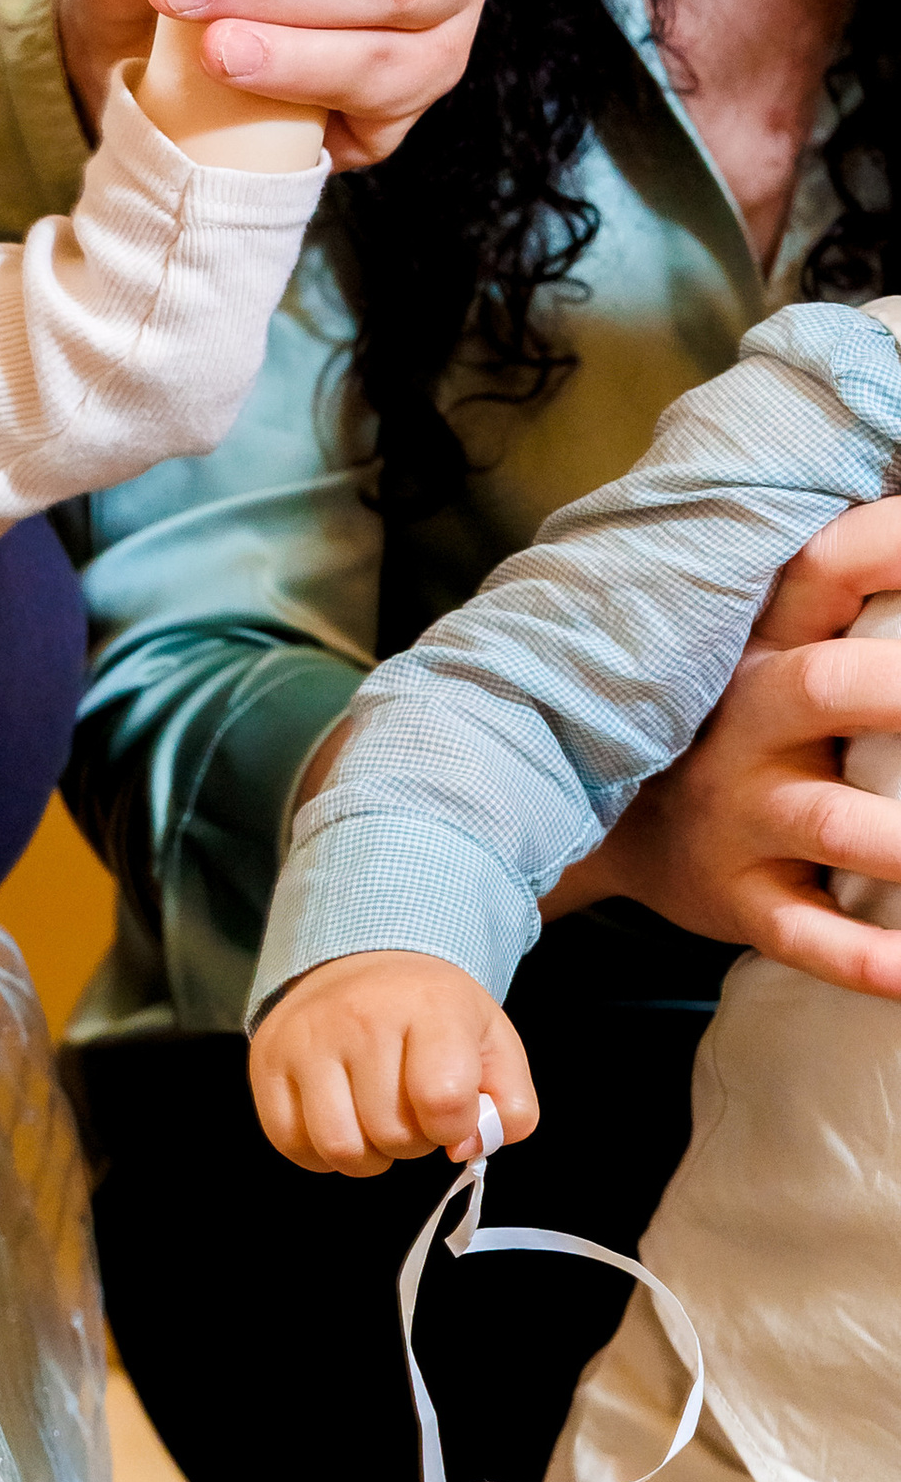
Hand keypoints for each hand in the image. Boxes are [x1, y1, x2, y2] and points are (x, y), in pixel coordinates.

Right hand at [250, 952, 539, 1178]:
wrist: (364, 961)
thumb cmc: (433, 1014)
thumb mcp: (494, 1044)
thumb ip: (510, 1106)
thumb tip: (465, 1148)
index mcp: (429, 1006)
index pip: (443, 1100)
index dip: (455, 1129)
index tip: (452, 1115)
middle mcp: (360, 1016)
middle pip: (392, 1133)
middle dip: (412, 1141)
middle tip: (411, 1111)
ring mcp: (306, 1038)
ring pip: (340, 1147)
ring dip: (367, 1154)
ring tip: (375, 1122)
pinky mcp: (267, 1061)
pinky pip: (291, 1144)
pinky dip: (320, 1152)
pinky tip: (340, 1119)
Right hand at [575, 496, 900, 997]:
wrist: (609, 838)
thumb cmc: (726, 736)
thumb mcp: (759, 660)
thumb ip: (831, 613)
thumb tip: (894, 522)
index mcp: (764, 651)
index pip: (821, 569)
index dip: (884, 542)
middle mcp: (748, 724)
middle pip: (822, 684)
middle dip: (896, 685)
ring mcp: (742, 815)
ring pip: (827, 820)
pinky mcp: (740, 899)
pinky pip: (804, 933)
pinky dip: (864, 959)